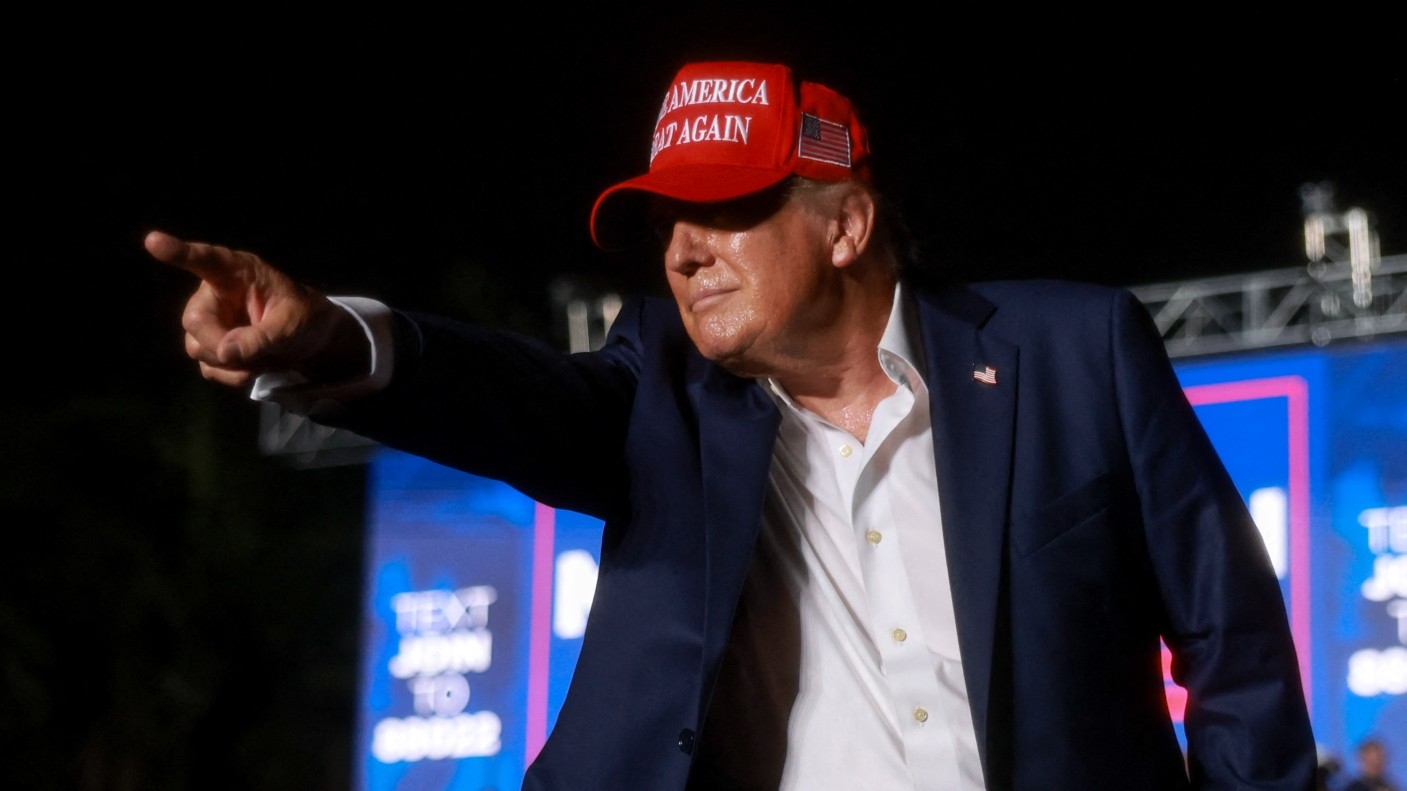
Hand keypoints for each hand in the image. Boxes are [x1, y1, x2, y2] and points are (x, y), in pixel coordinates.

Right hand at [146, 230, 366, 388]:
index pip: (206, 260)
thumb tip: (223, 353)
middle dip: (219, 344)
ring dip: (232, 364)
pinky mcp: (213, 347)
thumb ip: (260, 337)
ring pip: (197, 348)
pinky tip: (257, 367)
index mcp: (238, 273)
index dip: (179, 252)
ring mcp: (212, 322)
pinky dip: (233, 375)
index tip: (154, 241)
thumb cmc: (304, 317)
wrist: (314, 341)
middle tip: (252, 356)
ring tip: (265, 358)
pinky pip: (210, 368)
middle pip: (195, 321)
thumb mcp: (292, 324)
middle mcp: (216, 294)